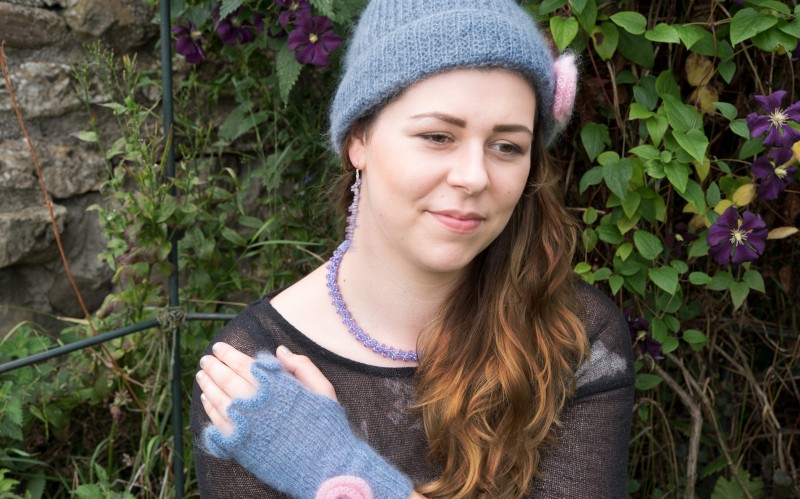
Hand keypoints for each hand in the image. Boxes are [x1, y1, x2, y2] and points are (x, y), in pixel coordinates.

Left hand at [196, 342, 336, 434]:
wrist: (323, 466)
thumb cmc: (325, 426)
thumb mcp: (323, 390)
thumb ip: (302, 366)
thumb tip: (279, 350)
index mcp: (276, 387)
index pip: (243, 364)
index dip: (228, 353)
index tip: (219, 347)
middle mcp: (257, 403)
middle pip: (226, 379)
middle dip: (213, 366)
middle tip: (205, 359)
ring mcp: (245, 425)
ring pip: (217, 400)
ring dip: (207, 385)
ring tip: (201, 376)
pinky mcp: (240, 445)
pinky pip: (217, 423)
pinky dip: (209, 409)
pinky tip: (206, 401)